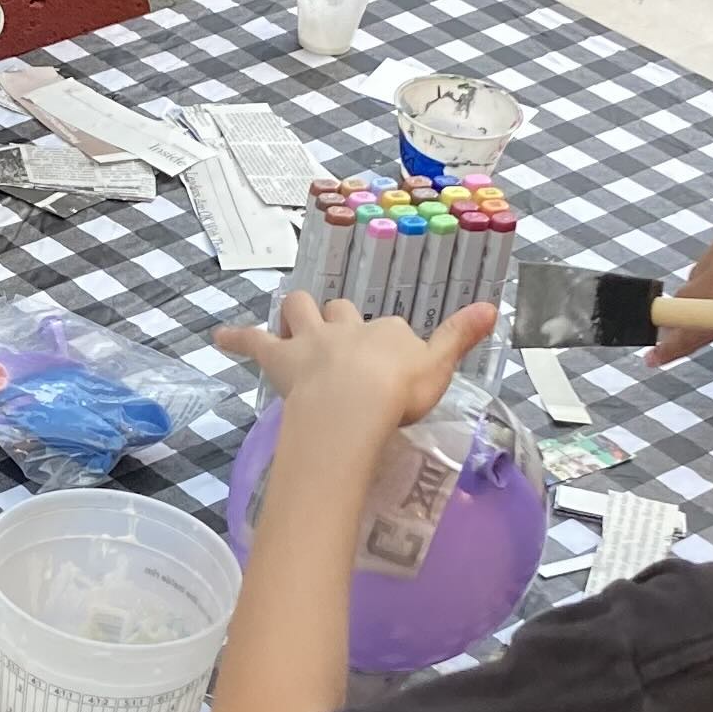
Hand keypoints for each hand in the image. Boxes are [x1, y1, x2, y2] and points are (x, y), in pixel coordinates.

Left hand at [211, 295, 498, 450]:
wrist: (354, 404)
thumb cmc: (400, 393)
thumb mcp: (440, 366)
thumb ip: (461, 337)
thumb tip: (494, 307)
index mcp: (386, 331)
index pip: (389, 329)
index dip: (389, 344)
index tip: (394, 364)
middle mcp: (347, 327)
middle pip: (340, 310)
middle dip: (337, 318)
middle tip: (338, 335)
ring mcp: (312, 341)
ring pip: (299, 310)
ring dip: (294, 314)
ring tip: (289, 320)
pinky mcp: (281, 359)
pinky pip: (253, 341)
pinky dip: (236, 337)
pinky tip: (219, 336)